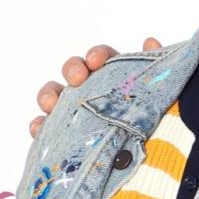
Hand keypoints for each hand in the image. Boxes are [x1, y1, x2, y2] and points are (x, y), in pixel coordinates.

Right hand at [29, 38, 161, 137]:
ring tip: (51, 103)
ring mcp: (76, 112)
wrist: (153, 155)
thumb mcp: (160, 92)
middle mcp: (91, 90)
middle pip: (74, 71)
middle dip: (73, 69)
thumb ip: (155, 67)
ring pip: (54, 96)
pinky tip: (38, 127)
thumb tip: (150, 42)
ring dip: (49, 94)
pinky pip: (46, 129)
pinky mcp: (65, 136)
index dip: (97, 55)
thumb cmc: (156, 118)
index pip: (102, 57)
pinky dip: (39, 125)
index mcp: (115, 75)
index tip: (97, 61)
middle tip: (78, 79)